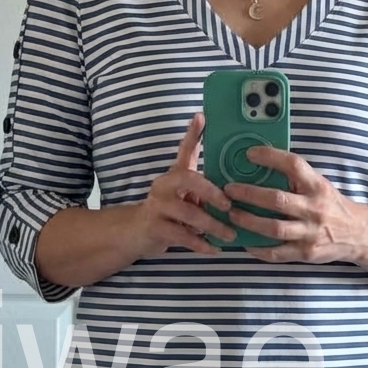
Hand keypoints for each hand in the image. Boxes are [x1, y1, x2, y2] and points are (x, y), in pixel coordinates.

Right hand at [135, 113, 234, 256]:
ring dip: (212, 225)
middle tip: (229, 206)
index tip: (202, 118)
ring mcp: (157, 206)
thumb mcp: (184, 192)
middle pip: (187, 179)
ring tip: (230, 235)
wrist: (137, 232)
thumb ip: (201, 179)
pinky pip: (182, 236)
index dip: (192, 134)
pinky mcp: (155, 228)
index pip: (183, 150)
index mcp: (174, 175)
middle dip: (211, 192)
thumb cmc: (169, 209)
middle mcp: (163, 186)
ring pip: (189, 213)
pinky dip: (201, 244)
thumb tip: (226, 164)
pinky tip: (214, 249)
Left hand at [224, 147, 367, 264]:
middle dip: (249, 194)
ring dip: (248, 221)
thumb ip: (296, 179)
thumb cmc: (332, 206)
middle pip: (277, 200)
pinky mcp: (305, 253)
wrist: (358, 234)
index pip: (294, 165)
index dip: (271, 157)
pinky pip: (277, 253)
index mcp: (317, 186)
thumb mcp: (320, 185)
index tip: (250, 154)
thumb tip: (261, 166)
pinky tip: (246, 242)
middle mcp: (314, 208)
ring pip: (274, 228)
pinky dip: (258, 249)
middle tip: (229, 190)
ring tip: (232, 215)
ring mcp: (310, 233)